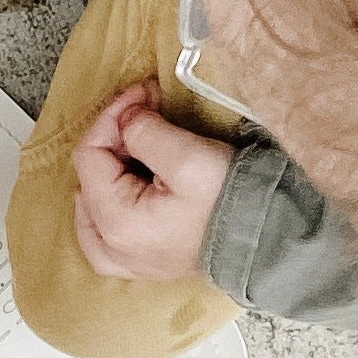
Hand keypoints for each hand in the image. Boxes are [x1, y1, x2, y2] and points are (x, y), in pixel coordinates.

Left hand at [70, 83, 232, 280]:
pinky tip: (117, 193)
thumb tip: (127, 118)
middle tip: (147, 112)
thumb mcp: (188, 157)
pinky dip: (103, 208)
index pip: (89, 153)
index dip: (112, 115)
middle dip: (114, 137)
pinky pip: (103, 237)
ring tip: (133, 148)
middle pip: (89, 177)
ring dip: (107, 170)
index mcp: (116, 221)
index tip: (143, 94)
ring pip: (89, 208)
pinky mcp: (145, 263)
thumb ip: (145, 132)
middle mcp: (113, 247)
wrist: (268, 241)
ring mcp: (127, 261)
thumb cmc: (232, 203)